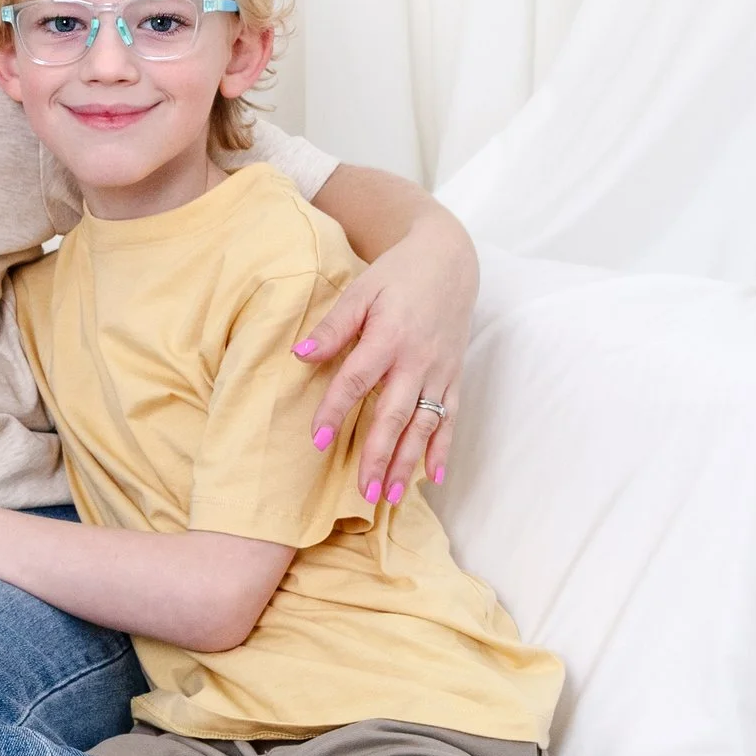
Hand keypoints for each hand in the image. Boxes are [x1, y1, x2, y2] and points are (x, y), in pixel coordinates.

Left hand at [294, 217, 474, 505]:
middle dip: (380, 455)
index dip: (335, 411)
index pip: (357, 380)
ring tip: (392, 496)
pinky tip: (433, 477)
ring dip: (409, 462)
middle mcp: (418, 359)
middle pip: (396, 414)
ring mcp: (440, 371)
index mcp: (390, 336)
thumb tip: (300, 354)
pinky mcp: (455, 376)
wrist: (449, 260)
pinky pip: (450, 418)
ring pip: (424, 425)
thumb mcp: (361, 290)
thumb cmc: (398, 275)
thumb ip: (333, 326)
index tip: (316, 440)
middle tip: (364, 492)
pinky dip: (442, 448)